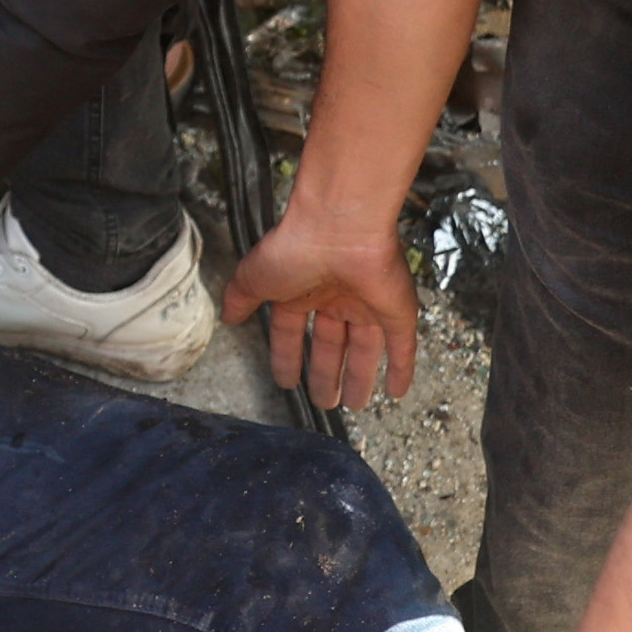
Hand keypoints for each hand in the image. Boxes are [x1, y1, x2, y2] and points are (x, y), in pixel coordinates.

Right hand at [226, 200, 418, 409]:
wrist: (339, 227)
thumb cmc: (294, 248)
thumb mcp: (254, 277)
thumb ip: (240, 299)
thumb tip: (228, 318)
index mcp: (302, 290)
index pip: (293, 332)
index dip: (289, 357)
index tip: (287, 381)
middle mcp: (336, 298)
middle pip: (333, 345)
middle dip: (328, 374)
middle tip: (326, 402)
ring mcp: (369, 304)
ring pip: (365, 349)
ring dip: (361, 377)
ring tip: (356, 404)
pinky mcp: (397, 310)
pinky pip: (402, 345)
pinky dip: (402, 369)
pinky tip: (398, 393)